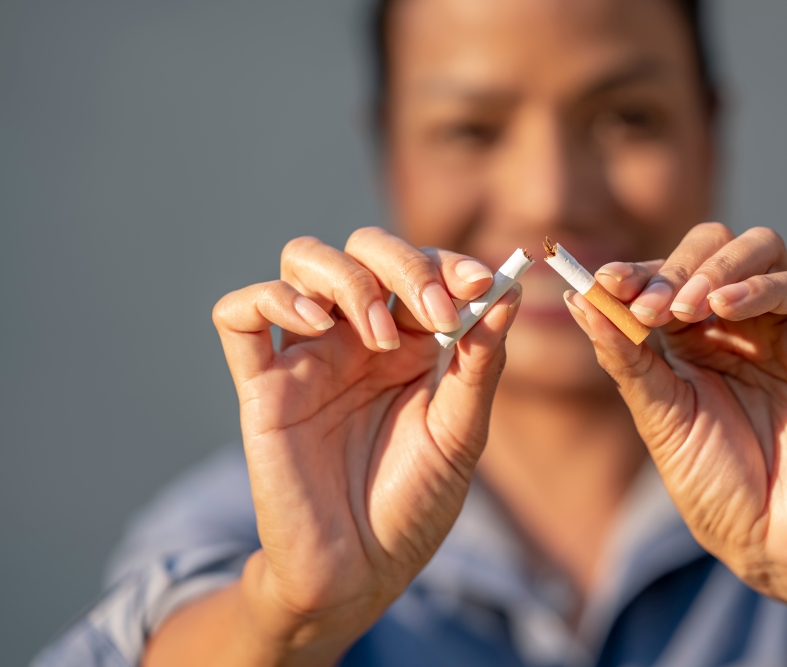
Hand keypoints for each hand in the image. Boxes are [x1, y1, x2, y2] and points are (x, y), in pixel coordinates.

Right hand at [211, 229, 519, 660]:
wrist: (359, 572)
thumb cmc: (414, 505)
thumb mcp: (461, 433)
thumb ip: (479, 363)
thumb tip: (506, 292)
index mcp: (410, 344)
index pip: (421, 267)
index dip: (449, 263)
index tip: (482, 283)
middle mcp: (357, 338)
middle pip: (363, 249)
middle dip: (404, 265)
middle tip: (436, 312)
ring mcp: (308, 357)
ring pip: (303, 261)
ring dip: (347, 277)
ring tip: (381, 335)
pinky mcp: (261, 386)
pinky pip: (239, 315)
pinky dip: (270, 298)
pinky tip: (312, 322)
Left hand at [564, 223, 786, 626]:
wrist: (770, 541)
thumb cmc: (713, 483)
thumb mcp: (658, 414)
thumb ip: (624, 356)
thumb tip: (577, 299)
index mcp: (697, 335)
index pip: (669, 274)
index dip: (637, 272)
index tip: (603, 281)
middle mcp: (744, 322)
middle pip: (716, 247)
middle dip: (674, 267)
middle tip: (644, 305)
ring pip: (762, 250)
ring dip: (714, 268)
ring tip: (681, 310)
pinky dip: (763, 287)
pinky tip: (724, 309)